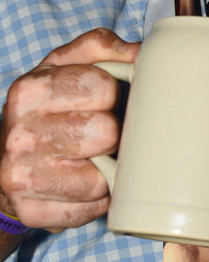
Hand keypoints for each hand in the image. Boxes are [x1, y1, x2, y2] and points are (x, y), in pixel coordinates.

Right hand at [0, 29, 139, 231]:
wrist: (9, 161)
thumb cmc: (49, 110)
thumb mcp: (64, 67)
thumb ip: (100, 48)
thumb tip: (142, 52)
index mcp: (30, 91)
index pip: (101, 87)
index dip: (111, 93)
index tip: (102, 100)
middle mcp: (20, 135)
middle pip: (105, 132)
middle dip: (110, 133)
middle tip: (97, 134)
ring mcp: (22, 178)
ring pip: (101, 178)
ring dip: (105, 170)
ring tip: (90, 158)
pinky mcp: (34, 213)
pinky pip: (92, 209)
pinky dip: (95, 199)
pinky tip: (81, 185)